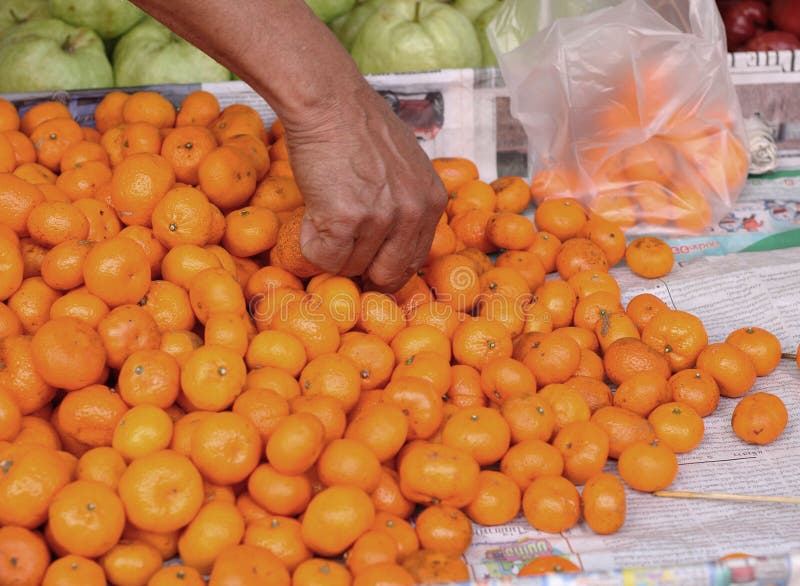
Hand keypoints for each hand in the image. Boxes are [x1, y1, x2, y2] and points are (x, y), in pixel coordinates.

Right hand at [284, 83, 446, 291]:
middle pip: (388, 274)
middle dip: (362, 268)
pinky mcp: (346, 218)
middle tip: (341, 247)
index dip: (386, 265)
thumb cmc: (359, 125)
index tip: (367, 260)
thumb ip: (406, 201)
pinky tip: (311, 214)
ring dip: (332, 249)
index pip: (414, 260)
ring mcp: (382, 217)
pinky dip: (311, 243)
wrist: (328, 99)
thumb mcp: (405, 164)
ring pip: (352, 267)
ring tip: (324, 211)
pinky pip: (325, 257)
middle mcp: (413, 211)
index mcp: (432, 201)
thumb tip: (390, 243)